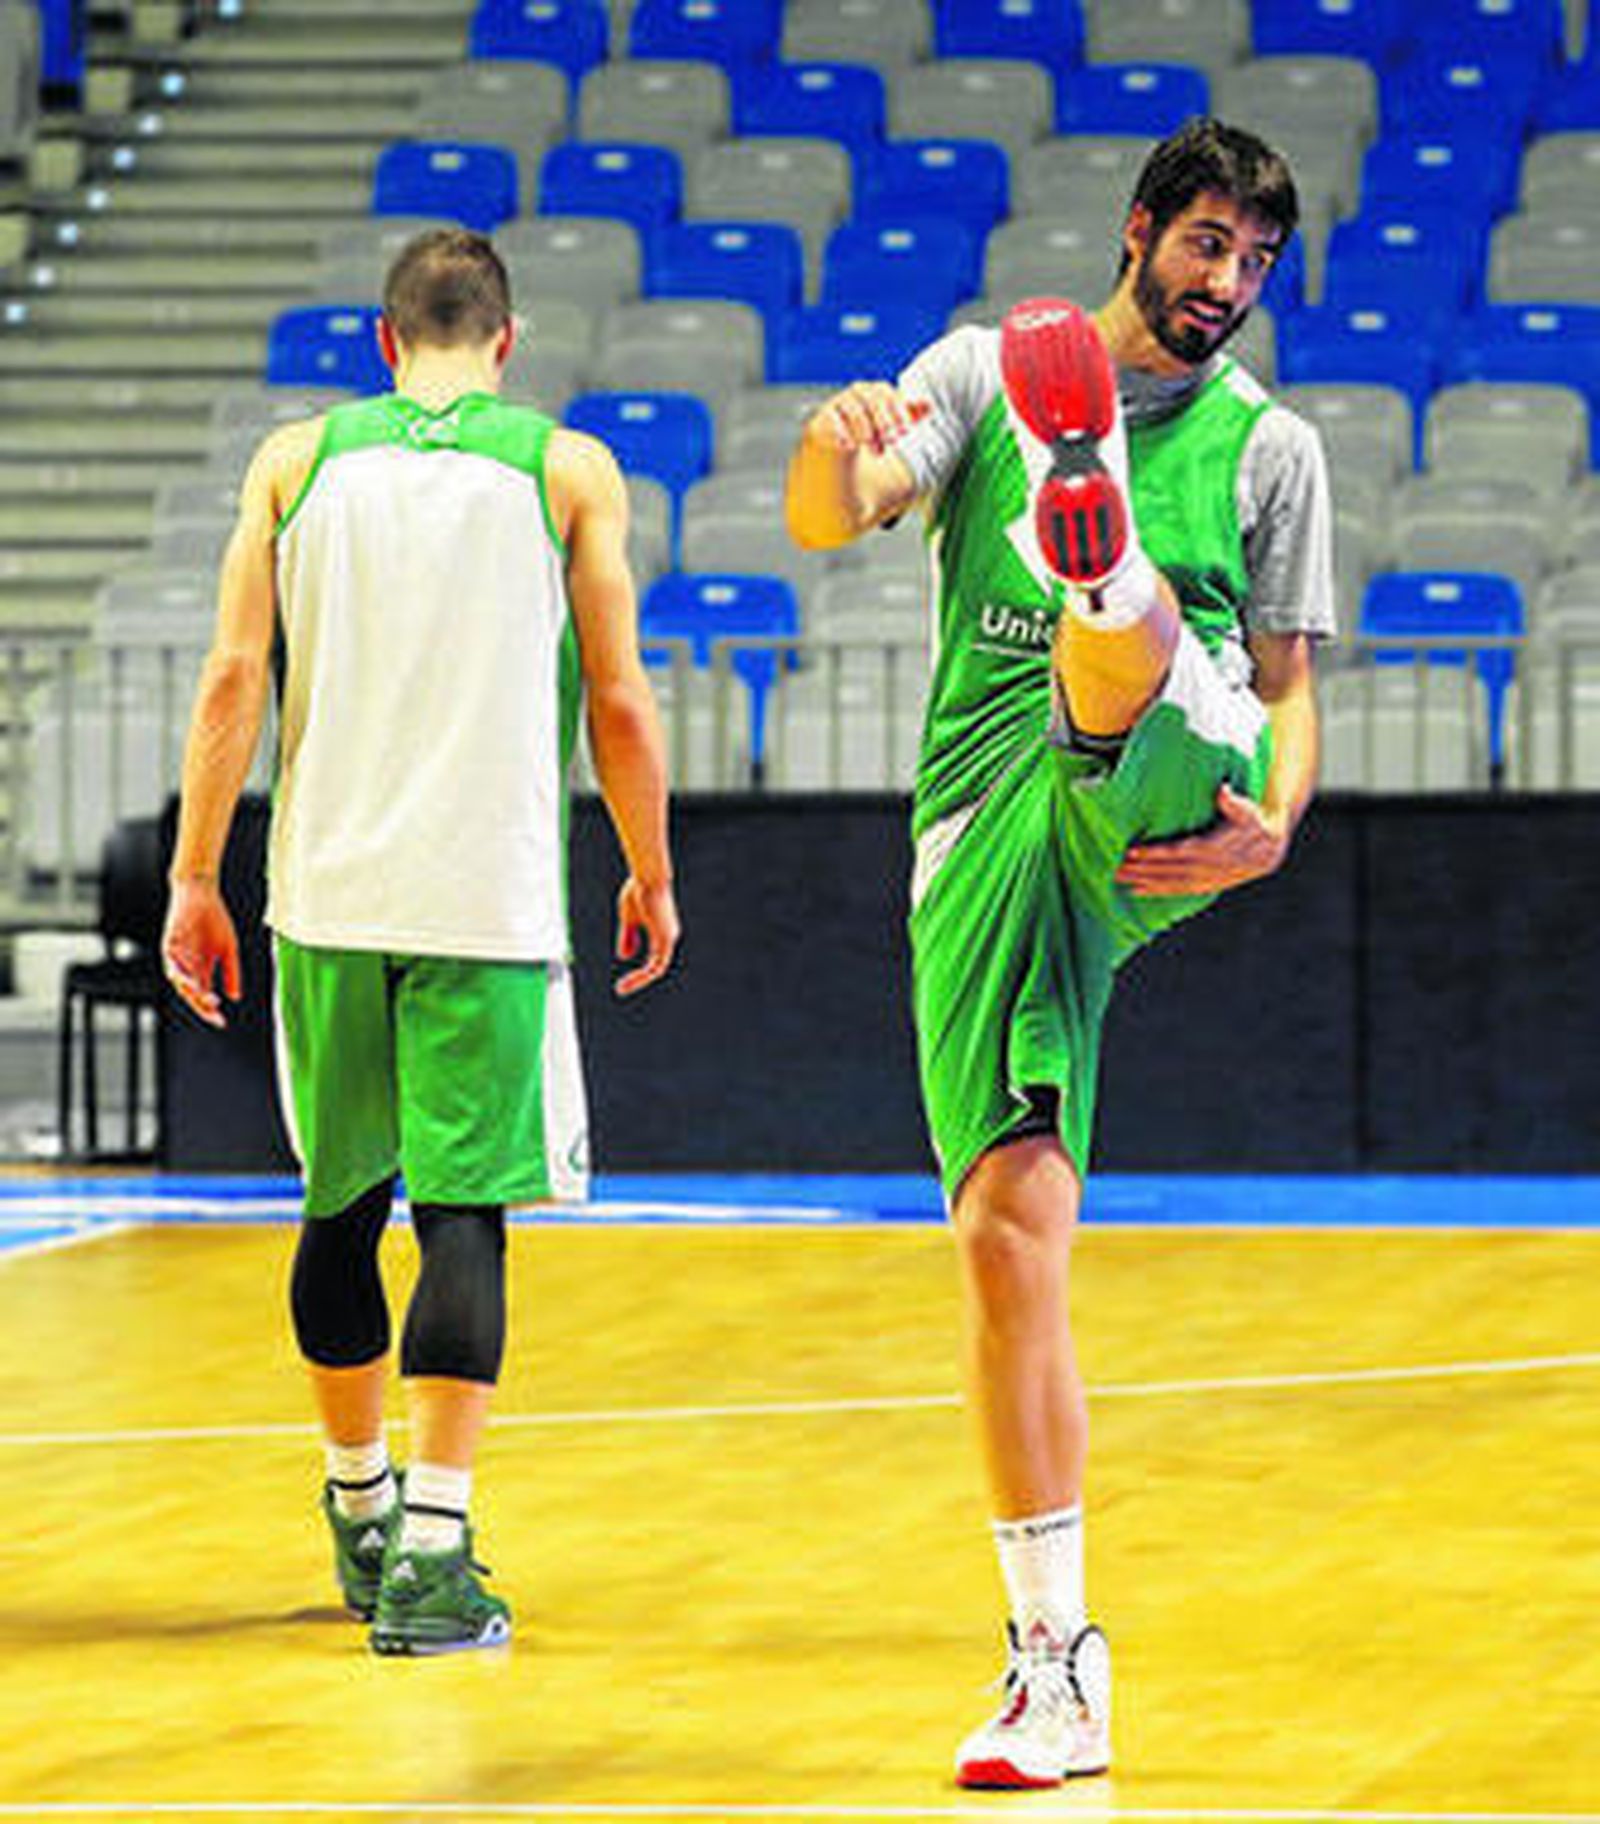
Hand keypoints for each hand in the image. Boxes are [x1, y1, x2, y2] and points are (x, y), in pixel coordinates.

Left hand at [161, 878, 241, 1028]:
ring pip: (180, 981)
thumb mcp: (229, 949)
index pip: (204, 995)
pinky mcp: (169, 944)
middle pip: (192, 993)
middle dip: (202, 1006)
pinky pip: (171, 962)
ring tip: (205, 1001)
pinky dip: (180, 973)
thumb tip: (236, 997)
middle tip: (215, 1015)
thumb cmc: (214, 919)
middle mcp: (187, 966)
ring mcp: (177, 956)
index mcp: (201, 968)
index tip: (222, 1021)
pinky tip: (189, 981)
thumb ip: (232, 973)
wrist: (201, 894)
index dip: (211, 1010)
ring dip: (191, 992)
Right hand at [614, 875, 679, 996]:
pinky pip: (655, 966)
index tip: (622, 979)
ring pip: (656, 969)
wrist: (648, 877)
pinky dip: (641, 975)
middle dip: (638, 979)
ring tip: (621, 989)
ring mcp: (669, 939)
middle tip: (620, 989)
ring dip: (638, 980)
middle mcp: (669, 937)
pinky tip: (627, 980)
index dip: (640, 971)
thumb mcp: (629, 918)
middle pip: (656, 967)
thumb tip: (625, 957)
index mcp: (662, 932)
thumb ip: (628, 937)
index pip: (654, 959)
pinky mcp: (665, 939)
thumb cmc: (639, 891)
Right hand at [809, 382, 930, 456]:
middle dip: (885, 421)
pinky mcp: (822, 417)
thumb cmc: (871, 432)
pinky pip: (833, 420)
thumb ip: (909, 414)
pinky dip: (844, 433)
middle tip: (893, 441)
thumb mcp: (892, 425)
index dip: (898, 411)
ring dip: (868, 431)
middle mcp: (856, 393)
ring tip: (877, 451)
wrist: (839, 448)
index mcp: (874, 391)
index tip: (906, 431)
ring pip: (855, 411)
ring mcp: (838, 403)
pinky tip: (853, 446)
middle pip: (871, 400)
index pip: (887, 394)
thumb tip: (929, 405)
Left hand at [1116, 784, 1289, 897]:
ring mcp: (1206, 879)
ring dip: (1143, 881)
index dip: (1155, 853)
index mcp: (1215, 848)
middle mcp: (1208, 868)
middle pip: (1168, 870)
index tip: (1132, 850)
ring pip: (1169, 883)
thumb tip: (1223, 792)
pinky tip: (1137, 891)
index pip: (1179, 852)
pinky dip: (1156, 891)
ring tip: (1118, 878)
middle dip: (1141, 869)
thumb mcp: (1247, 809)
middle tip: (1115, 867)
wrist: (1269, 848)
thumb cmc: (1253, 821)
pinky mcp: (1205, 885)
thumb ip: (1234, 803)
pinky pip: (1177, 891)